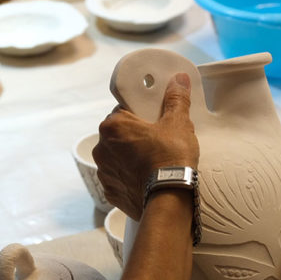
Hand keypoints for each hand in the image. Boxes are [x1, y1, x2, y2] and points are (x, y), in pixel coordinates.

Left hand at [92, 73, 199, 219]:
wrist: (168, 200)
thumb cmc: (170, 158)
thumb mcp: (178, 123)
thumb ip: (176, 100)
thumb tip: (178, 79)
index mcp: (112, 126)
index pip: (123, 111)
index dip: (140, 115)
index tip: (154, 121)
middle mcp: (101, 148)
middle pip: (119, 136)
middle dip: (135, 137)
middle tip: (157, 142)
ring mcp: (104, 172)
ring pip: (118, 158)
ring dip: (130, 158)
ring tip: (153, 164)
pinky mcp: (111, 192)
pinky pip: (120, 179)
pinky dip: (130, 179)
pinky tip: (147, 180)